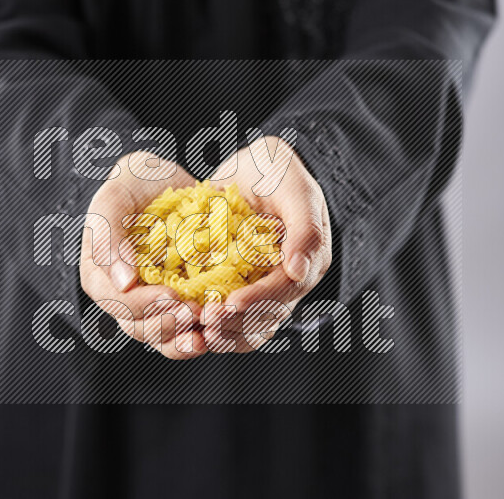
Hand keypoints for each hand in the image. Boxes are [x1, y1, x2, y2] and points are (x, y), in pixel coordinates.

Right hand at [80, 152, 207, 359]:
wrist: (162, 180)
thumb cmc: (133, 183)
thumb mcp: (114, 198)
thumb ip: (108, 236)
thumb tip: (122, 281)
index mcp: (100, 275)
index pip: (118, 302)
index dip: (144, 305)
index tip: (172, 296)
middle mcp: (122, 295)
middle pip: (139, 326)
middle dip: (168, 324)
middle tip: (196, 312)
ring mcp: (150, 301)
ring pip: (161, 335)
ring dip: (183, 338)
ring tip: (208, 330)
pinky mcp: (176, 300)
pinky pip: (184, 328)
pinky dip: (198, 333)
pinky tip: (217, 331)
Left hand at [204, 136, 331, 352]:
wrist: (252, 170)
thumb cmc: (275, 171)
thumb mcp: (294, 187)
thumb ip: (304, 226)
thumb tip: (298, 270)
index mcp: (310, 258)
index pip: (286, 289)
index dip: (259, 300)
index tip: (230, 303)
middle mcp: (291, 280)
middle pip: (268, 316)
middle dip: (237, 322)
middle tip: (206, 320)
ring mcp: (266, 288)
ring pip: (250, 328)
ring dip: (225, 334)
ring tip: (197, 329)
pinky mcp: (242, 290)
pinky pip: (232, 322)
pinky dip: (215, 329)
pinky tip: (192, 327)